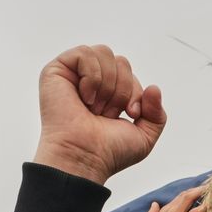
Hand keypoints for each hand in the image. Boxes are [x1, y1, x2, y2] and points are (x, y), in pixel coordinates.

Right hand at [31, 45, 165, 185]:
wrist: (85, 157)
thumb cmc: (108, 151)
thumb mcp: (144, 136)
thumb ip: (156, 114)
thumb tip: (154, 88)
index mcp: (106, 92)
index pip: (129, 71)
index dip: (135, 91)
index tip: (129, 114)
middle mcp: (89, 81)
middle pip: (120, 60)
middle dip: (121, 89)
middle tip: (107, 113)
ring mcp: (71, 75)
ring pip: (104, 53)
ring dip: (107, 85)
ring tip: (95, 107)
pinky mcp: (55, 71)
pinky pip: (84, 53)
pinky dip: (91, 77)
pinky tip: (85, 98)